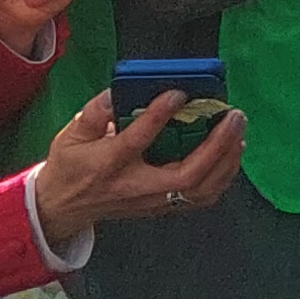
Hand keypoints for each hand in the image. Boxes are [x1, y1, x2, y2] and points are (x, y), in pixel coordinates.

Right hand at [28, 86, 247, 237]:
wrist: (62, 208)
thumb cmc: (69, 167)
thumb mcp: (71, 134)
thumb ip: (96, 110)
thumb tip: (122, 90)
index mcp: (110, 163)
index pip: (138, 139)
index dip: (161, 114)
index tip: (180, 92)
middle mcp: (135, 186)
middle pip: (185, 174)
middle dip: (216, 145)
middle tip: (233, 116)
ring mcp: (151, 201)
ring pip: (199, 190)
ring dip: (226, 161)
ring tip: (237, 131)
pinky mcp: (161, 208)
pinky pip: (200, 198)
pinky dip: (222, 177)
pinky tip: (231, 155)